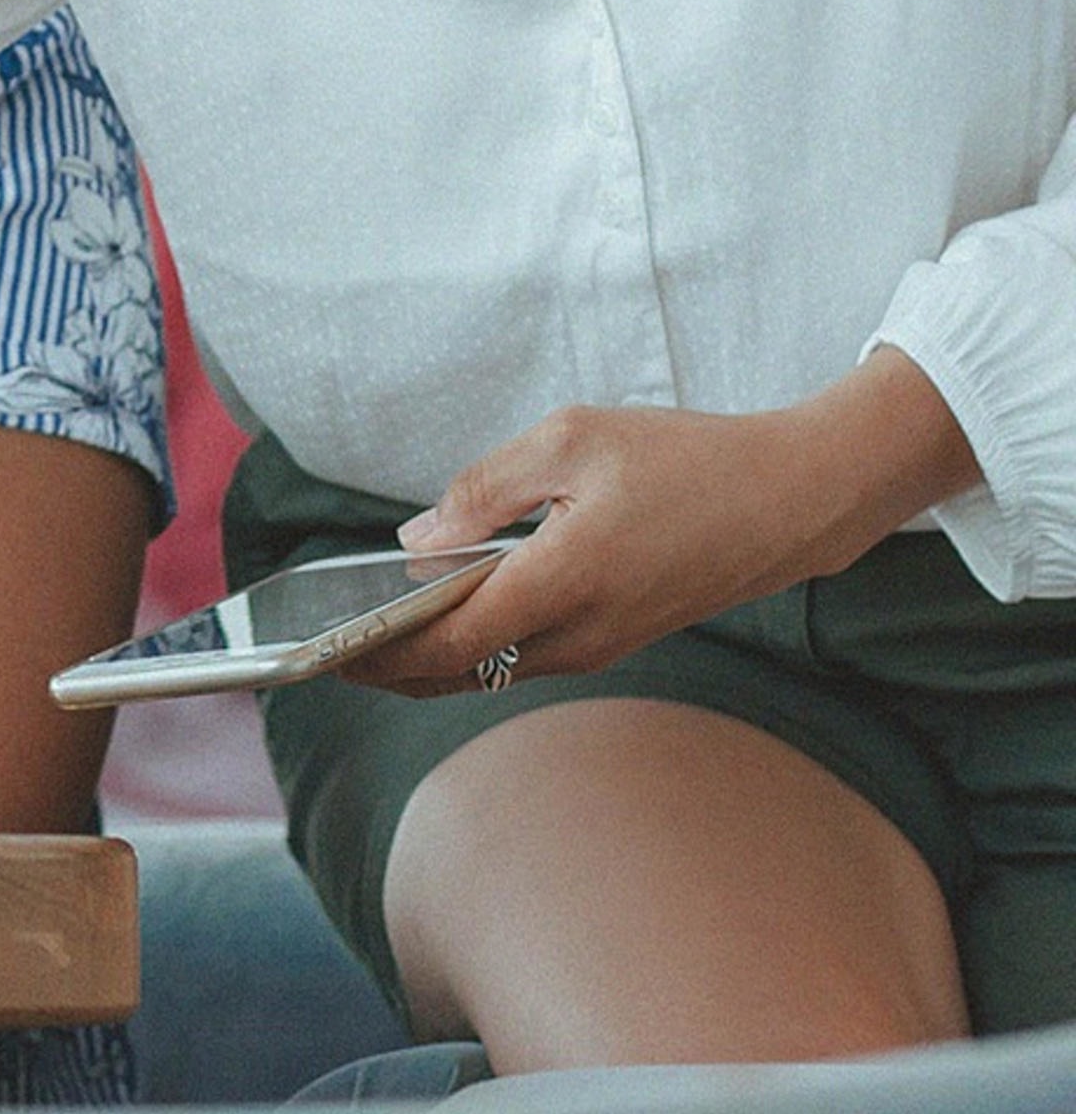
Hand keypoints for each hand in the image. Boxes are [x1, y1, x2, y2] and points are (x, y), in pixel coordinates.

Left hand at [346, 358, 976, 696]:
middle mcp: (582, 631)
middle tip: (327, 654)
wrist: (788, 500)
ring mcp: (603, 643)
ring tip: (366, 640)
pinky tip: (442, 619)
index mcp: (564, 580)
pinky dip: (476, 650)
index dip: (381, 653)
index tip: (325, 651)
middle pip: (464, 673)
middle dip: (391, 669)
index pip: (451, 641)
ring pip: (495, 671)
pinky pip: (529, 657)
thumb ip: (485, 490)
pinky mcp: (617, 637)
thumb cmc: (681, 457)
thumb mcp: (570, 440)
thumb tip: (416, 544)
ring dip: (431, 664)